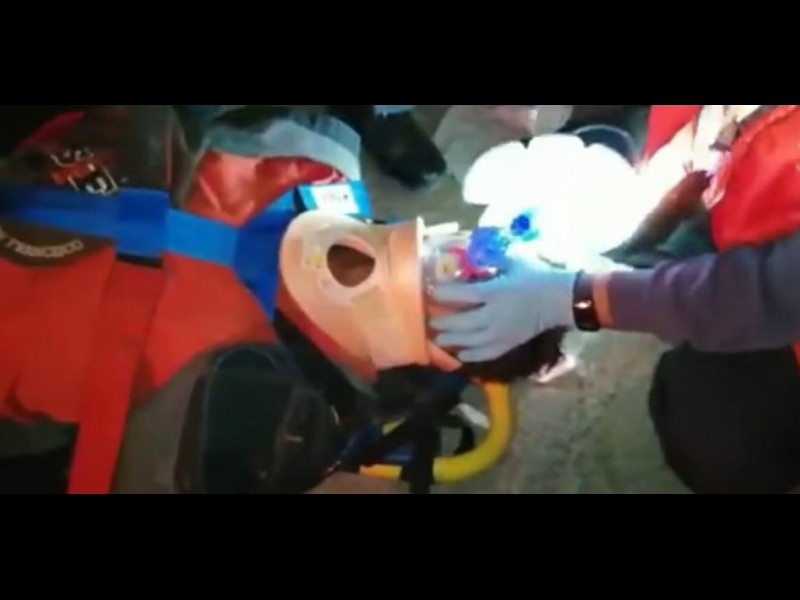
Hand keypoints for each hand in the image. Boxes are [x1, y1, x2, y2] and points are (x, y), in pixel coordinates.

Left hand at [430, 250, 578, 362]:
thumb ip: (492, 258)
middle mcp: (495, 315)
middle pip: (461, 322)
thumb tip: (472, 254)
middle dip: (443, 321)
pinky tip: (460, 355)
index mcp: (495, 292)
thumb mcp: (515, 260)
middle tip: (431, 319)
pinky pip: (486, 354)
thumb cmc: (538, 276)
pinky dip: (471, 356)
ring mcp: (502, 333)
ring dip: (452, 340)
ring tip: (439, 339)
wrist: (562, 299)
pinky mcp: (510, 344)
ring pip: (470, 341)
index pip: (462, 295)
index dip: (443, 294)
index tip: (431, 292)